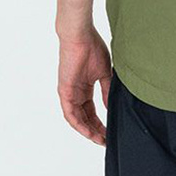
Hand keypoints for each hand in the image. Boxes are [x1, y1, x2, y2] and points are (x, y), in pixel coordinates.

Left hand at [57, 27, 111, 145]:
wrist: (80, 36)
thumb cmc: (92, 47)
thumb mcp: (104, 72)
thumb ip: (106, 90)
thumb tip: (110, 106)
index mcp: (85, 87)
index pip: (92, 110)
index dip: (101, 122)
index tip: (110, 130)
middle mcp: (76, 92)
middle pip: (85, 117)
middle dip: (95, 130)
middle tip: (106, 139)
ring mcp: (69, 92)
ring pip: (77, 118)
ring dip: (87, 130)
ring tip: (99, 139)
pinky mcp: (64, 91)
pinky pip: (70, 113)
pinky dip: (79, 123)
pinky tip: (88, 131)